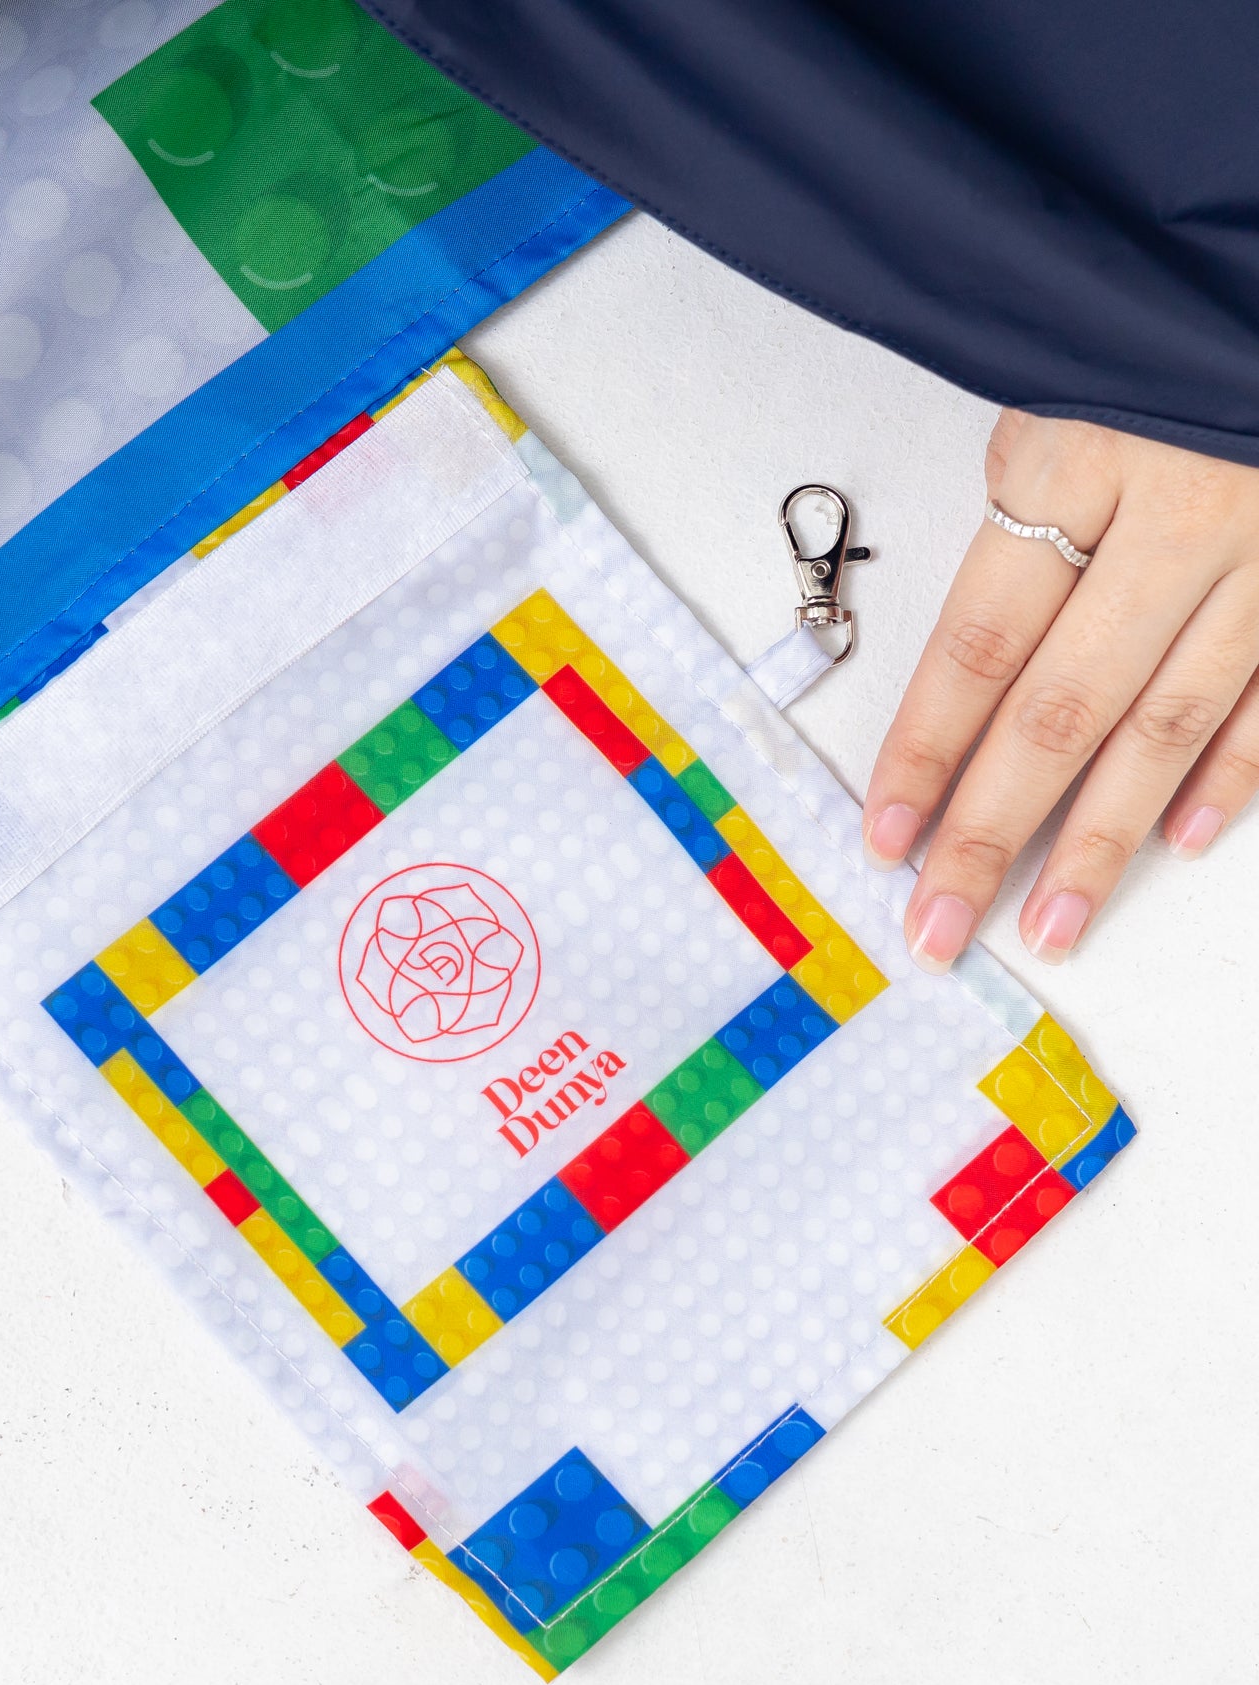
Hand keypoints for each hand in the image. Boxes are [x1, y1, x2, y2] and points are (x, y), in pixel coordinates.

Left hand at [862, 409, 1258, 971]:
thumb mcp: (1060, 383)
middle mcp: (1180, 512)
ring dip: (1105, 836)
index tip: (887, 841)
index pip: (980, 642)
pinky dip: (1230, 772)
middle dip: (995, 831)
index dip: (927, 752)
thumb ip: (1022, 512)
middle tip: (942, 929)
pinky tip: (1175, 842)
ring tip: (1052, 923)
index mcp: (1078, 458)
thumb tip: (969, 670)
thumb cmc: (1149, 327)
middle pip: (1064, 705)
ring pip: (1170, 719)